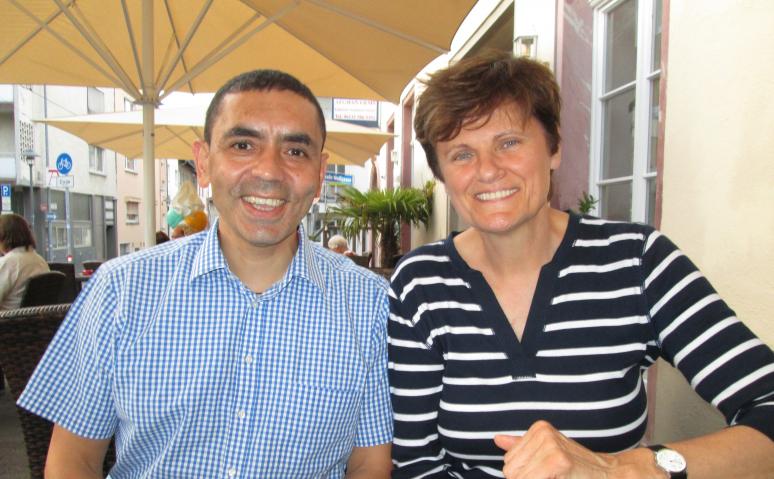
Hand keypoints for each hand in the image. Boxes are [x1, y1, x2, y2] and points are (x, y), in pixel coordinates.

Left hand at [494, 420, 666, 478]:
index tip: (545, 474)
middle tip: (550, 477)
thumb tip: (497, 439)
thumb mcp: (548, 450)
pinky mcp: (559, 462)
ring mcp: (551, 447)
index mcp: (539, 429)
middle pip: (511, 471)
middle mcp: (543, 434)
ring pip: (518, 477)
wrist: (609, 475)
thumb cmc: (577, 467)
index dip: (524, 475)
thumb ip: (521, 446)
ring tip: (555, 478)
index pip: (509, 463)